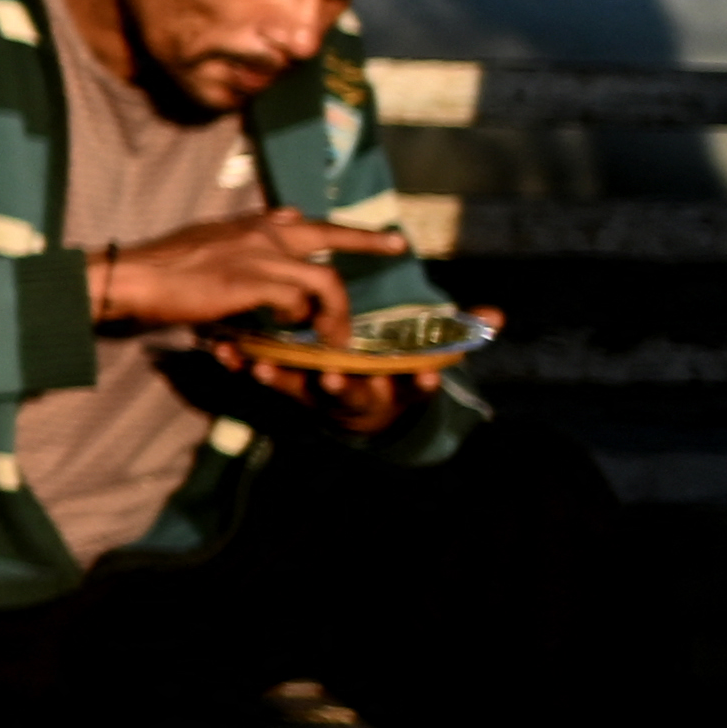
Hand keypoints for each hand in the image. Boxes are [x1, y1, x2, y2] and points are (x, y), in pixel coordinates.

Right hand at [99, 208, 410, 344]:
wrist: (132, 276)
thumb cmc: (160, 268)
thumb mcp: (206, 240)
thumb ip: (242, 238)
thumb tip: (277, 225)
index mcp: (249, 226)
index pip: (303, 221)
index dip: (340, 230)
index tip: (370, 234)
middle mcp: (261, 233)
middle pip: (328, 234)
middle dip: (366, 240)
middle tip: (397, 245)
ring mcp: (260, 255)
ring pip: (323, 280)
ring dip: (334, 312)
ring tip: (334, 335)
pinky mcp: (254, 282)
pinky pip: (298, 301)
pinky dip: (300, 319)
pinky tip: (290, 330)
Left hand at [209, 304, 503, 432]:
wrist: (358, 413)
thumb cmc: (391, 376)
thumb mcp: (423, 362)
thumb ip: (453, 339)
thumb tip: (500, 315)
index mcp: (388, 387)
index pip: (406, 387)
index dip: (415, 385)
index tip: (422, 378)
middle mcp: (351, 394)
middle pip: (347, 394)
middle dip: (342, 386)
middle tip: (331, 377)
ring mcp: (314, 393)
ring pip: (297, 390)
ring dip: (280, 377)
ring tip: (262, 366)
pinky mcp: (283, 385)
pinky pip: (262, 376)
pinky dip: (243, 365)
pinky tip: (226, 352)